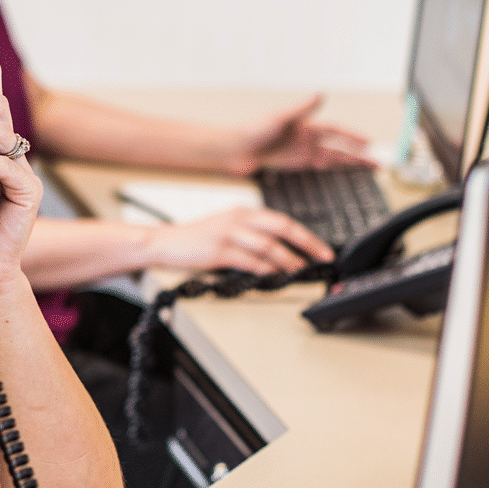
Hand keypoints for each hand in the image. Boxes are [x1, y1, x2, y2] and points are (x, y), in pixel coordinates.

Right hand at [146, 206, 332, 274]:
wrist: (166, 242)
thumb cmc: (197, 239)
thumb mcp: (227, 227)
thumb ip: (251, 233)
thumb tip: (282, 250)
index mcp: (243, 211)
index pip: (282, 220)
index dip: (305, 235)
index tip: (321, 248)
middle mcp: (238, 218)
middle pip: (281, 228)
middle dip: (306, 244)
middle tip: (322, 256)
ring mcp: (228, 234)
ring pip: (268, 245)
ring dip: (288, 259)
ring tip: (300, 270)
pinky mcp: (218, 251)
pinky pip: (249, 261)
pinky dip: (266, 269)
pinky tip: (275, 275)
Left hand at [230, 94, 373, 174]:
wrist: (234, 149)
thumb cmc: (252, 131)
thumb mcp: (280, 118)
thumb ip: (302, 108)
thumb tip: (320, 93)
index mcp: (306, 126)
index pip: (337, 131)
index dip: (354, 136)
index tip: (370, 143)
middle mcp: (306, 138)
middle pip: (339, 147)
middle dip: (358, 155)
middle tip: (378, 163)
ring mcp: (300, 152)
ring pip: (332, 159)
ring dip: (349, 164)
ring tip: (367, 170)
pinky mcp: (292, 164)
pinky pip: (317, 168)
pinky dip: (330, 170)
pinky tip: (340, 174)